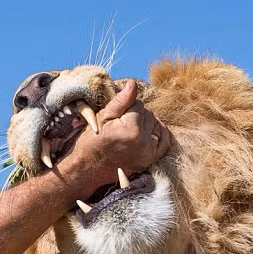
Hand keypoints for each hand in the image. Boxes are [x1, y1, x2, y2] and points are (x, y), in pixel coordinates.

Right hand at [63, 80, 169, 194]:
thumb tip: (133, 83)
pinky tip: (147, 132)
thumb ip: (121, 101)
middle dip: (136, 115)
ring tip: (129, 130)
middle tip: (121, 124)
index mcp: (130, 130)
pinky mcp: (150, 160)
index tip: (115, 116)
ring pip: (156, 125)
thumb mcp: (102, 118)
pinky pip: (164, 141)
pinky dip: (158, 133)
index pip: (139, 105)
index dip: (126, 107)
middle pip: (149, 114)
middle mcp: (142, 143)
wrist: (88, 170)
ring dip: (146, 124)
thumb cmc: (91, 142)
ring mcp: (148, 153)